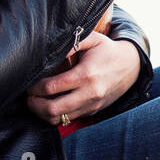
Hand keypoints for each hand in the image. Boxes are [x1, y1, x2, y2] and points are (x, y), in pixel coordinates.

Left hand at [25, 32, 139, 124]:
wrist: (131, 66)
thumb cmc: (107, 51)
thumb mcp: (93, 40)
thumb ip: (71, 42)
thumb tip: (49, 51)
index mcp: (86, 74)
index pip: (51, 87)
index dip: (34, 87)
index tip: (29, 83)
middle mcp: (90, 93)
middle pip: (52, 109)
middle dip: (34, 104)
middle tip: (28, 96)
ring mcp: (92, 105)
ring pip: (59, 119)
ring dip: (42, 113)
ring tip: (36, 102)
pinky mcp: (93, 111)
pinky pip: (69, 119)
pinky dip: (55, 115)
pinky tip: (50, 105)